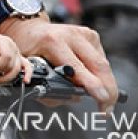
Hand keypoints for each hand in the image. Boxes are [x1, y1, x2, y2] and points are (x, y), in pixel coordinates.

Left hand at [0, 34, 30, 84]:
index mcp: (4, 41)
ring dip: (8, 77)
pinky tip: (25, 80)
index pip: (6, 56)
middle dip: (2, 74)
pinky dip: (27, 74)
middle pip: (13, 64)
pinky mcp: (18, 59)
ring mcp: (16, 53)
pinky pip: (27, 66)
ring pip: (18, 69)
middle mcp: (12, 47)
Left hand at [1, 18, 117, 109]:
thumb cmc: (28, 50)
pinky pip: (101, 59)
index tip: (102, 99)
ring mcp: (83, 33)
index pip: (77, 67)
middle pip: (99, 65)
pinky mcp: (90, 35)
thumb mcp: (29, 69)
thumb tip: (75, 97)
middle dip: (108, 90)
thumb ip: (48, 88)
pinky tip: (95, 81)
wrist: (30, 29)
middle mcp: (70, 34)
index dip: (92, 85)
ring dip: (107, 84)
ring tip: (104, 100)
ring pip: (103, 63)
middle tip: (108, 108)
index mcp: (52, 42)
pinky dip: (101, 74)